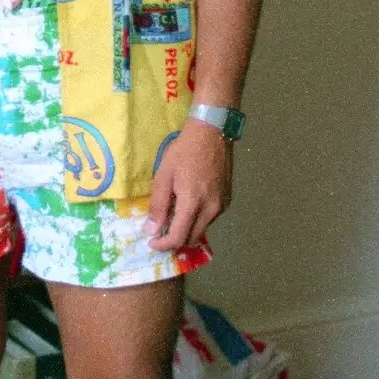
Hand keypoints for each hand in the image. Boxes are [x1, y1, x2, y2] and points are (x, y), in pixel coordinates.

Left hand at [145, 117, 232, 250]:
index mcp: (193, 203)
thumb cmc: (184, 152)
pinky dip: (197, 220)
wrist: (211, 134)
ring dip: (186, 230)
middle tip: (160, 233)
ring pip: (202, 229)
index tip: (152, 243)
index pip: (179, 237)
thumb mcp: (164, 176)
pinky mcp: (227, 200)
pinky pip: (210, 218)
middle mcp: (211, 209)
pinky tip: (188, 207)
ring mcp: (221, 205)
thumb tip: (152, 230)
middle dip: (175, 241)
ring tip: (173, 217)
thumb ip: (158, 205)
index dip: (163, 245)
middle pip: (192, 238)